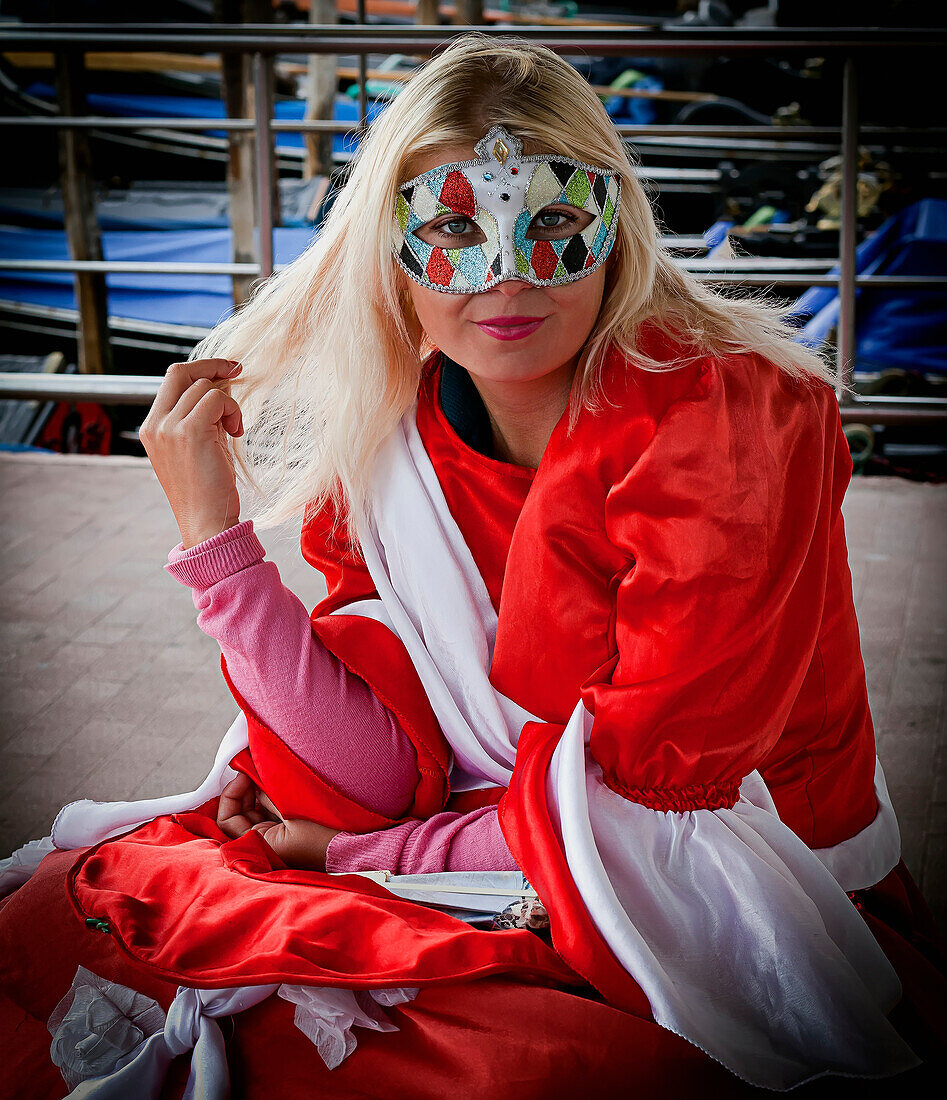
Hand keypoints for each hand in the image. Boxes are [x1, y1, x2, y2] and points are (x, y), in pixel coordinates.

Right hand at [139, 358, 244, 548]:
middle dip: (213, 366)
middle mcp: (155, 425)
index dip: (201, 369)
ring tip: (234, 429)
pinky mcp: (188, 432)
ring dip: (228, 402)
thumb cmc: (208, 489)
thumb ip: (203, 415)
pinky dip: (232, 410)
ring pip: (204, 387)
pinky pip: (216, 399)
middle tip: (238, 371)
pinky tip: (236, 432)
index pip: (172, 380)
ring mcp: (168, 428)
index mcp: (152, 427)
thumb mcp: (201, 445)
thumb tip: (221, 382)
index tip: (227, 370)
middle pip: (180, 372)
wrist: (206, 522)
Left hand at [216, 772, 339, 871]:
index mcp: (260, 845)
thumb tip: (252, 774)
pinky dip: (271, 796)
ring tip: (267, 770)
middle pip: (240, 814)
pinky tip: (277, 780)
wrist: (355, 847)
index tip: (243, 775)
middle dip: (244, 789)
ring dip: (258, 790)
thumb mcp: (293, 808)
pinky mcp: (290, 832)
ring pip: (255, 811)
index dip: (230, 794)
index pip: (227, 820)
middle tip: (254, 767)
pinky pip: (271, 812)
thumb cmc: (325, 833)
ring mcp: (277, 838)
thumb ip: (268, 792)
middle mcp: (265, 844)